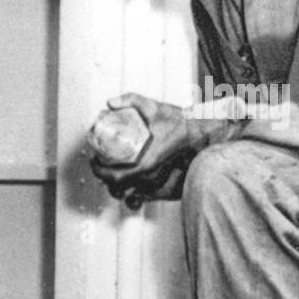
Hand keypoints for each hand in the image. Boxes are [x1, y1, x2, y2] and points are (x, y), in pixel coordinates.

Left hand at [89, 93, 197, 207]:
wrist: (203, 134)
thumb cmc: (181, 123)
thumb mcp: (155, 108)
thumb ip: (132, 100)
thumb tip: (110, 102)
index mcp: (146, 163)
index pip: (113, 175)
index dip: (99, 170)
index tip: (94, 160)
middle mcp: (151, 178)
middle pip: (117, 187)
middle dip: (104, 177)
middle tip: (99, 165)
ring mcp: (157, 184)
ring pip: (129, 195)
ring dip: (116, 187)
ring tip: (110, 174)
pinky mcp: (164, 187)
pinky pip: (143, 198)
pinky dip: (132, 196)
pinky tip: (127, 187)